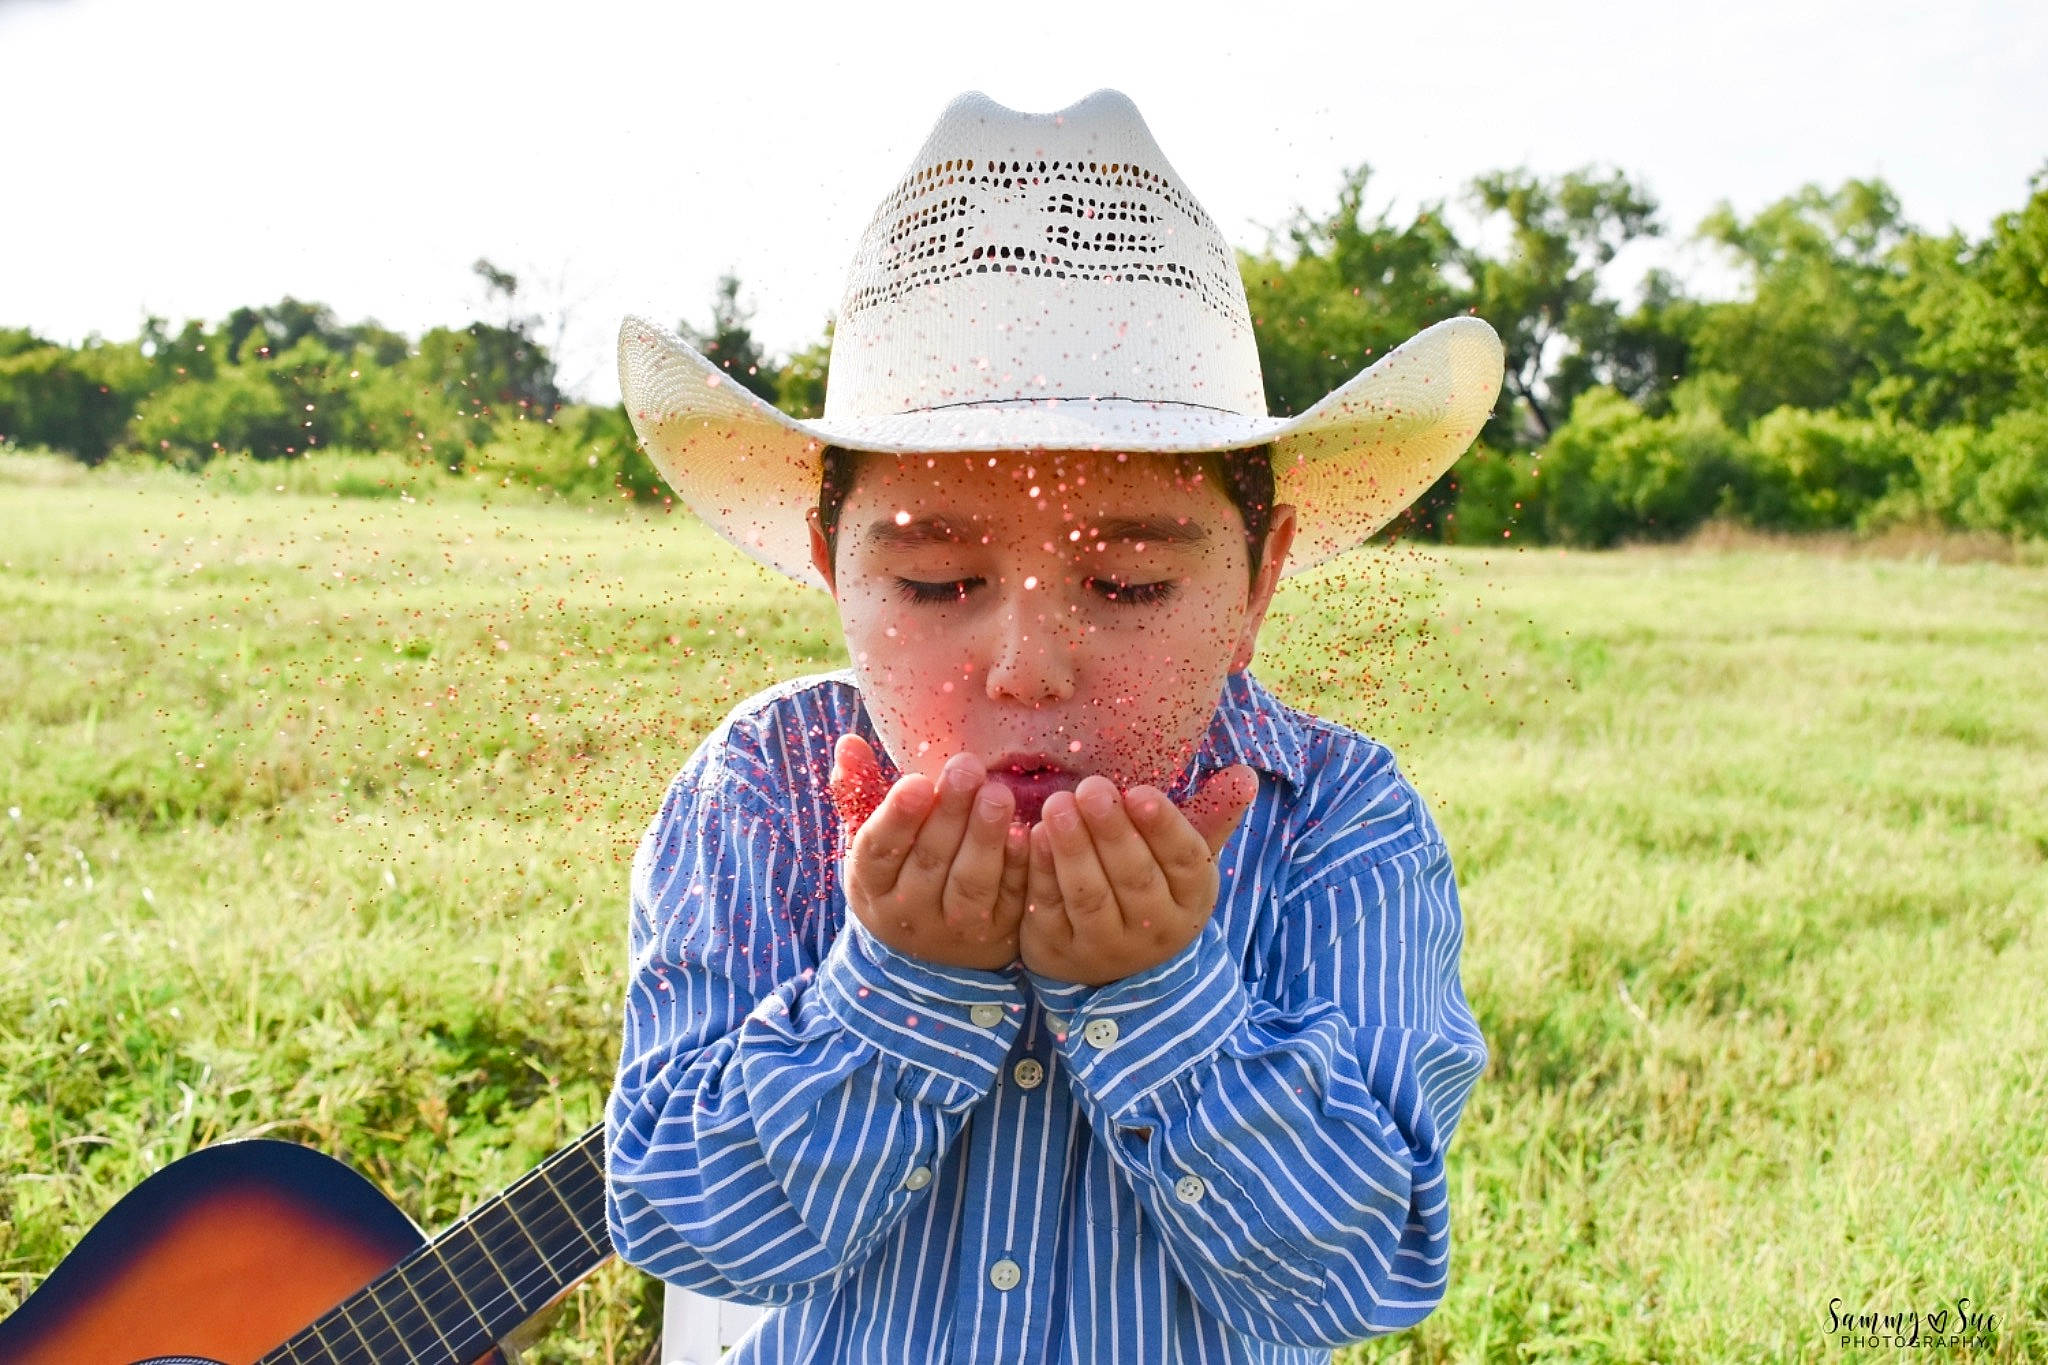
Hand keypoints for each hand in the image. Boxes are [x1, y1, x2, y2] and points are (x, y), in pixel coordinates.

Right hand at [827, 734, 1029, 971]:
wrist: (930, 947)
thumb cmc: (898, 871)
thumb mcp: (872, 840)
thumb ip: (860, 792)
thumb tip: (848, 742)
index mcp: (872, 885)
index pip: (878, 851)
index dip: (896, 818)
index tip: (916, 782)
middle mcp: (910, 912)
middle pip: (929, 861)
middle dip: (949, 813)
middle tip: (967, 768)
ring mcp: (956, 928)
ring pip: (970, 884)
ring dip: (985, 837)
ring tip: (998, 795)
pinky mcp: (999, 933)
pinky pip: (1011, 899)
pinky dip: (1019, 866)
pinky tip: (1027, 833)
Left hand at [1019, 766, 1257, 986]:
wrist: (1113, 958)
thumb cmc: (1152, 885)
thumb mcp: (1185, 858)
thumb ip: (1212, 815)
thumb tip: (1245, 774)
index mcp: (1192, 898)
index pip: (1186, 862)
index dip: (1165, 828)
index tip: (1140, 793)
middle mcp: (1154, 929)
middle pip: (1135, 878)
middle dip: (1112, 831)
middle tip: (1090, 788)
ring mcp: (1106, 947)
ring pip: (1091, 897)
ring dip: (1073, 849)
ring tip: (1057, 805)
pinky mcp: (1059, 953)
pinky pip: (1050, 910)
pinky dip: (1042, 873)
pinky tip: (1033, 837)